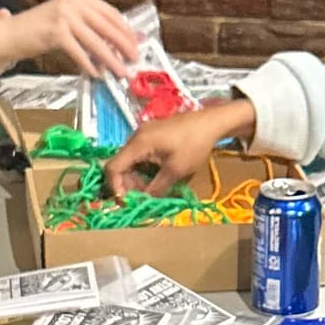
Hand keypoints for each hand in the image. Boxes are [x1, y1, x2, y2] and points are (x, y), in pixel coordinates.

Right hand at [7, 0, 141, 78]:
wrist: (9, 34)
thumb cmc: (38, 32)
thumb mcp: (67, 22)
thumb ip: (89, 29)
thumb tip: (116, 46)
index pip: (110, 12)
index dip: (125, 30)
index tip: (136, 43)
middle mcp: (73, 2)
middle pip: (107, 26)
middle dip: (124, 45)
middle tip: (135, 59)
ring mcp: (64, 16)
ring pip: (96, 42)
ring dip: (111, 60)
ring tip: (121, 72)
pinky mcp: (56, 32)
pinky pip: (80, 52)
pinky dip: (89, 65)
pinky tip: (96, 74)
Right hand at [106, 98, 254, 195]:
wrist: (211, 122)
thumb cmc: (194, 144)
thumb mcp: (176, 171)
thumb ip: (156, 188)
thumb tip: (144, 202)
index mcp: (138, 143)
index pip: (113, 167)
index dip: (115, 186)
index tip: (127, 201)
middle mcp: (136, 137)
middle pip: (121, 165)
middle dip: (129, 185)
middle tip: (144, 198)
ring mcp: (144, 135)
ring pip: (130, 162)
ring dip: (137, 178)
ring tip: (153, 189)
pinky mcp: (152, 136)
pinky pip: (140, 156)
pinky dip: (144, 169)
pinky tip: (157, 177)